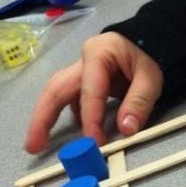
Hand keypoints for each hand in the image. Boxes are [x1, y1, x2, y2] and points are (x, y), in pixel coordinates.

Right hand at [25, 32, 163, 152]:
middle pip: (55, 90)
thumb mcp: (151, 77)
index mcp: (98, 54)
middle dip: (42, 118)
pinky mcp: (84, 82)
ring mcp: (80, 72)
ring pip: (56, 94)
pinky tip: (69, 135)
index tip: (94, 143)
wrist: (153, 40)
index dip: (90, 120)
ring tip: (36, 143)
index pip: (89, 93)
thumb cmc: (150, 55)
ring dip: (45, 118)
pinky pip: (70, 101)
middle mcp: (82, 62)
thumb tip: (126, 129)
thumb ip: (139, 102)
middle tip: (33, 145)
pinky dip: (65, 117)